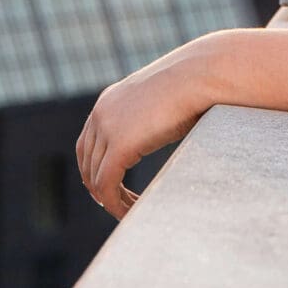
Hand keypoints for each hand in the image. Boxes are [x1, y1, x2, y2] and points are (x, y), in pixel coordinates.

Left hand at [76, 35, 221, 221]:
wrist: (200, 76)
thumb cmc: (193, 86)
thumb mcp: (162, 102)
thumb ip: (150, 117)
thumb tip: (160, 130)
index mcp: (108, 102)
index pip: (88, 144)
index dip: (95, 169)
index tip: (111, 188)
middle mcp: (101, 113)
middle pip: (86, 162)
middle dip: (99, 187)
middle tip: (118, 205)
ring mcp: (107, 129)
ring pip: (96, 178)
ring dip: (111, 200)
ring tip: (131, 211)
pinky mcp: (119, 146)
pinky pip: (107, 184)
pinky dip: (115, 203)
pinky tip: (131, 211)